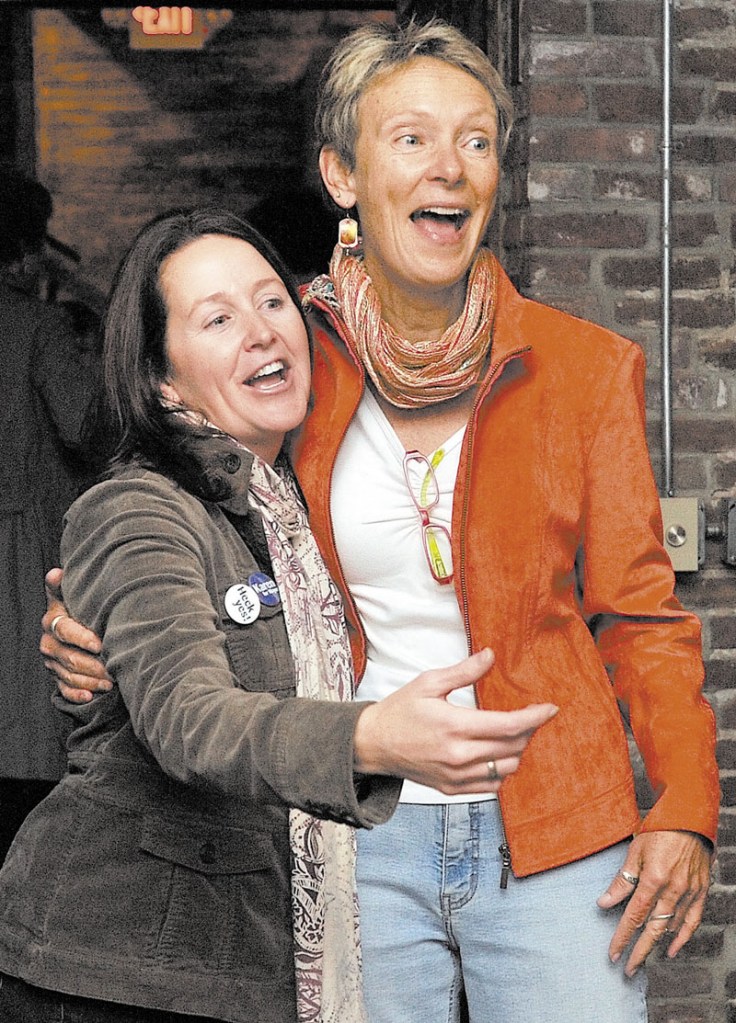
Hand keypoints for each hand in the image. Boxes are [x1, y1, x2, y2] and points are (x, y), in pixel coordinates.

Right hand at [40, 568, 112, 702]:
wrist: (80, 625)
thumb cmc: (82, 607)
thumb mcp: (74, 595)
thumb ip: (65, 587)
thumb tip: (56, 572)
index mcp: (52, 620)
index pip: (64, 630)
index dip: (81, 637)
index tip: (100, 644)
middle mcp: (48, 642)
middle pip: (69, 657)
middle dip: (92, 664)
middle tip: (113, 668)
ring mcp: (52, 662)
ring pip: (69, 675)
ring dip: (91, 680)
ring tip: (111, 681)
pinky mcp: (57, 677)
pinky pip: (64, 690)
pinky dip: (77, 695)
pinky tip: (91, 696)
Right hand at [353, 648, 557, 793]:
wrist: (373, 744)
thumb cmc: (400, 710)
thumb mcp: (429, 682)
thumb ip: (464, 671)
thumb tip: (490, 656)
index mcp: (454, 726)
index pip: (508, 726)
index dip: (534, 718)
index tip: (550, 709)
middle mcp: (458, 756)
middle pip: (513, 748)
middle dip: (529, 730)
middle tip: (531, 716)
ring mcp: (456, 776)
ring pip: (506, 769)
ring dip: (517, 751)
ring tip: (513, 734)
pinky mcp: (452, 789)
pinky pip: (491, 785)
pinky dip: (502, 769)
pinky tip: (497, 753)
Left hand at [597, 830, 712, 975]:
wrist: (690, 820)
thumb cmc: (659, 832)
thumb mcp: (635, 852)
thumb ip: (622, 880)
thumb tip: (603, 902)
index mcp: (653, 879)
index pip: (634, 916)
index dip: (622, 937)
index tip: (612, 953)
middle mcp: (673, 890)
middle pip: (653, 929)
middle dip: (638, 951)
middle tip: (626, 969)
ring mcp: (689, 893)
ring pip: (671, 927)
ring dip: (656, 945)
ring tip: (641, 957)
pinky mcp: (701, 892)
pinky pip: (693, 921)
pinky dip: (683, 937)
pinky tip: (672, 949)